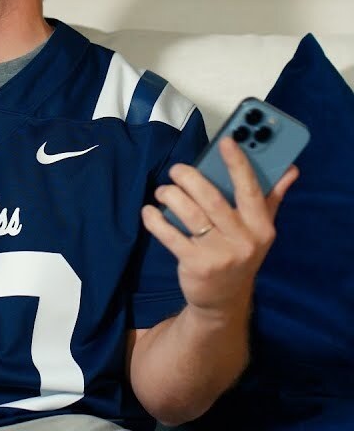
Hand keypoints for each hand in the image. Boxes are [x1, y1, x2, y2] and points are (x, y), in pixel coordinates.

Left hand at [141, 137, 298, 319]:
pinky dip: (155, 219)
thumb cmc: (240, 252)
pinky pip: (169, 234)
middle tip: (177, 169)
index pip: (251, 189)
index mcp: (262, 226)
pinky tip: (150, 211)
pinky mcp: (196, 265)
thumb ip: (272, 197)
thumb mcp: (260, 229)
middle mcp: (243, 239)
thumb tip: (290, 169)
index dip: (238, 163)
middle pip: (212, 198)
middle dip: (190, 177)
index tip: (226, 140)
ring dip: (171, 195)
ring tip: (164, 190)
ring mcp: (219, 254)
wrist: (223, 299)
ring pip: (189, 213)